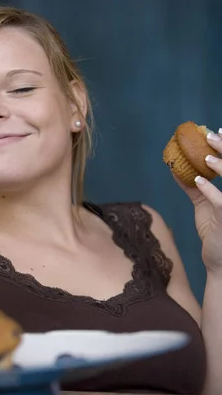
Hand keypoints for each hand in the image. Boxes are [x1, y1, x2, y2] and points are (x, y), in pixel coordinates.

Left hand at [173, 130, 221, 272]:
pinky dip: (210, 190)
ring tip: (206, 157)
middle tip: (210, 136)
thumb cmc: (215, 233)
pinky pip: (221, 202)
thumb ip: (194, 187)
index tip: (218, 131)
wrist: (219, 263)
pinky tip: (198, 181)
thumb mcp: (204, 205)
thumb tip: (176, 168)